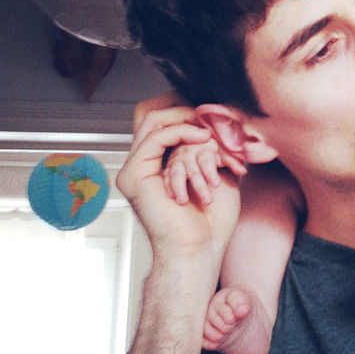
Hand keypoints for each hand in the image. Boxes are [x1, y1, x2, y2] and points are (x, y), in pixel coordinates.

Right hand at [116, 99, 240, 275]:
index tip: (213, 109)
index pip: (161, 117)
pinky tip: (203, 137)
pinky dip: (182, 131)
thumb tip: (221, 114)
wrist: (201, 248)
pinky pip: (155, 138)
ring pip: (153, 119)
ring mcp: (134, 169)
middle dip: (184, 105)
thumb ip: (213, 143)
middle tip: (211, 112)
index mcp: (158, 161)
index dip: (185, 106)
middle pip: (151, 112)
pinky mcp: (134, 176)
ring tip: (211, 128)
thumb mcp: (218, 169)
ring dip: (187, 119)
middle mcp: (143, 163)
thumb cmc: (212, 219)